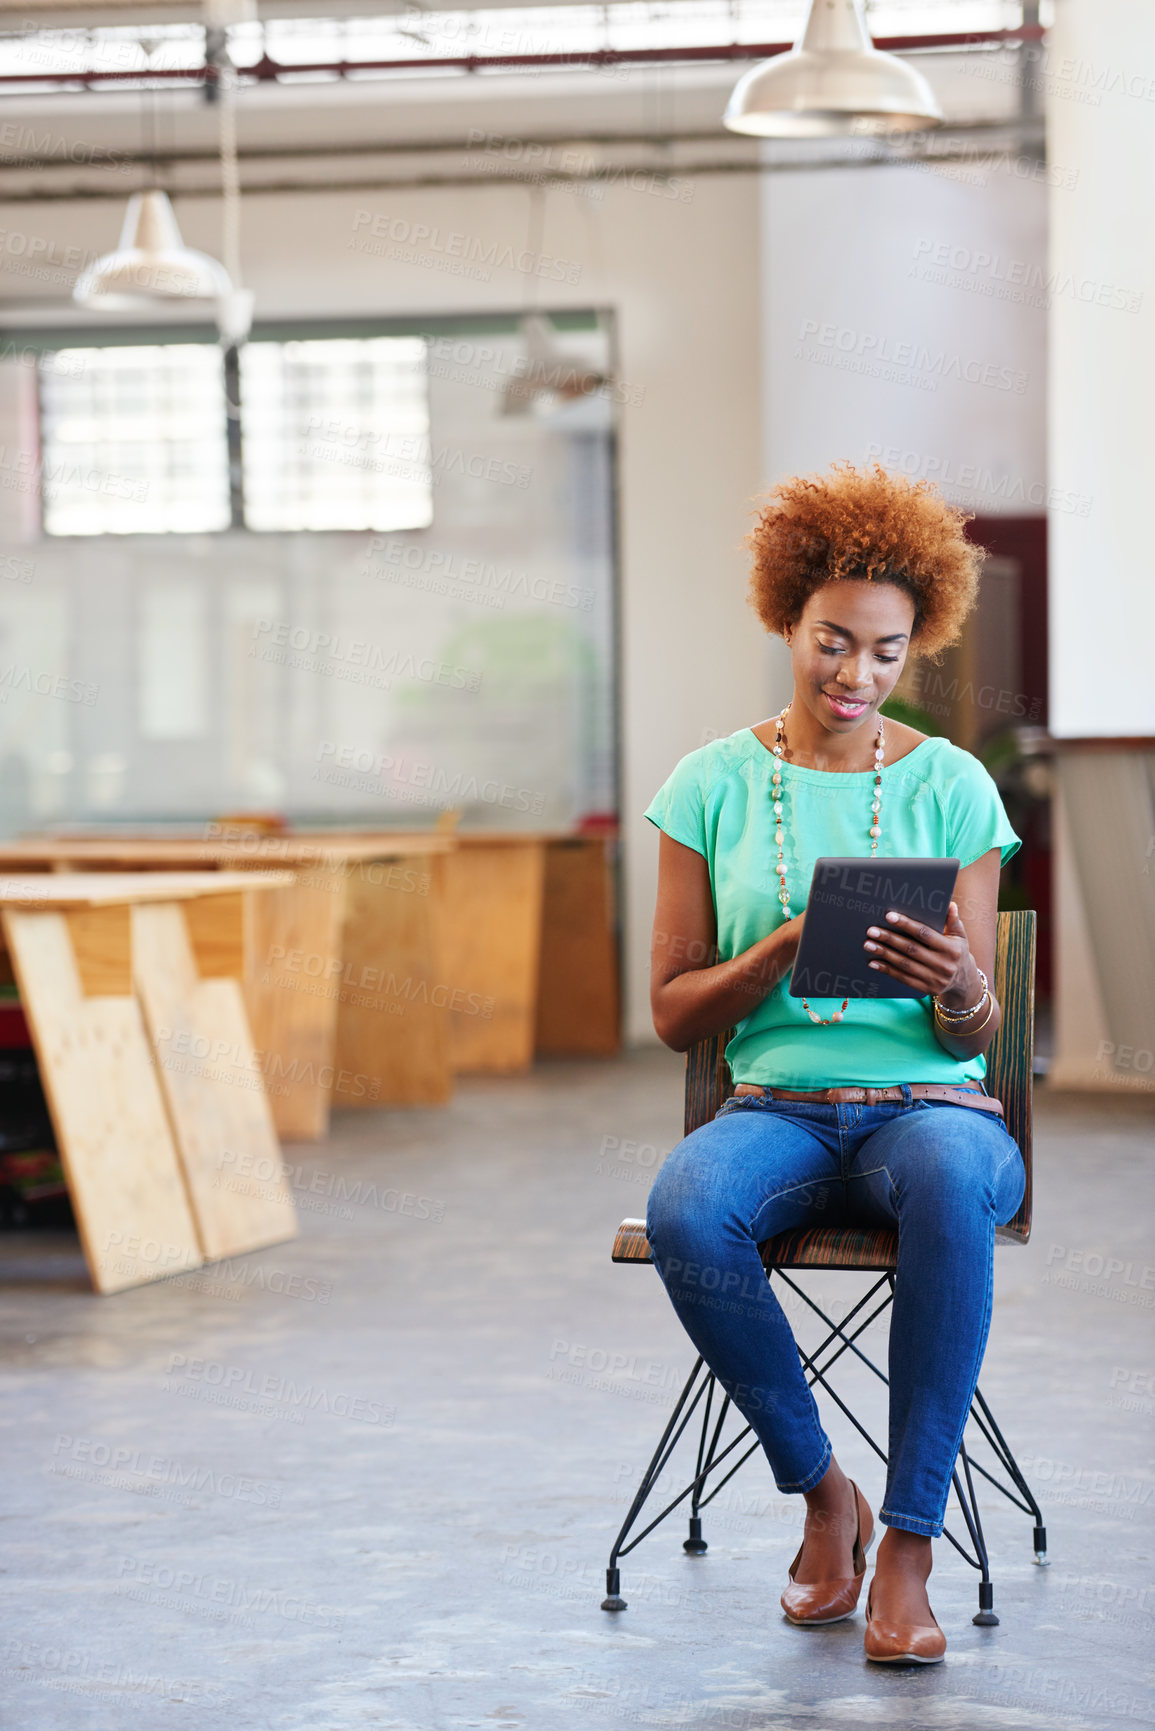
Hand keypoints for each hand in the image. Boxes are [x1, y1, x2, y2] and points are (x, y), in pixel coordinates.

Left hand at [862, 901, 976, 999]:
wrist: (963, 981)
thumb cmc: (957, 951)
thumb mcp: (959, 936)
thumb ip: (953, 920)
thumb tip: (949, 904)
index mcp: (951, 949)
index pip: (925, 934)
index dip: (906, 924)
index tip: (889, 916)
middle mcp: (943, 965)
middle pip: (911, 949)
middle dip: (889, 939)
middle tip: (872, 931)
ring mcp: (934, 979)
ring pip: (904, 964)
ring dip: (884, 954)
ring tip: (868, 944)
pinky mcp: (926, 989)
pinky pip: (903, 978)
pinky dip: (887, 970)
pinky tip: (874, 962)